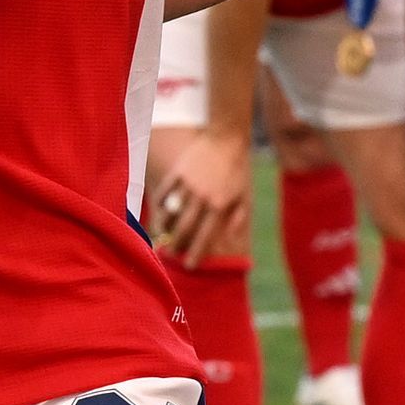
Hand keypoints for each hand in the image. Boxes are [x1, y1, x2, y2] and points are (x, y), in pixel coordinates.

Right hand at [140, 124, 250, 260]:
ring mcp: (188, 184)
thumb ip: (239, 218)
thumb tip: (229, 238)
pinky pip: (164, 193)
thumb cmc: (238, 169)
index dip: (196, 253)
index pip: (205, 235)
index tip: (190, 266)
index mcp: (219, 205)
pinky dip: (159, 205)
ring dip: (164, 228)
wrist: (226, 138)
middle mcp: (202, 197)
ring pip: (170, 212)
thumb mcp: (245, 195)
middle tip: (172, 255)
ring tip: (162, 237)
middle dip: (176, 245)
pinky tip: (158, 213)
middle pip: (184, 228)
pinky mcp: (178, 172)